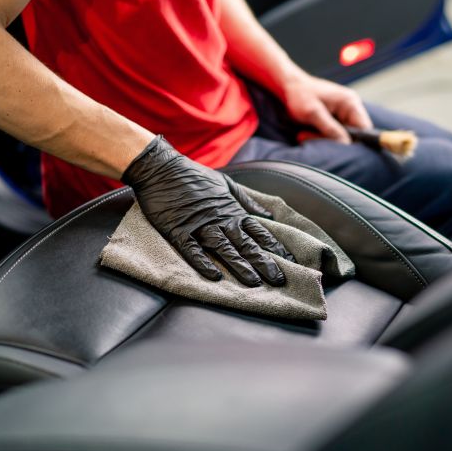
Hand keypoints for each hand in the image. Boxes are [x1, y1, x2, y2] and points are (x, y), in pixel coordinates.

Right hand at [122, 136, 295, 286]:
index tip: (290, 261)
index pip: (259, 232)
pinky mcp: (178, 230)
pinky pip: (192, 250)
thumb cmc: (194, 175)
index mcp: (231, 210)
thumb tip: (267, 214)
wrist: (161, 167)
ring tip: (254, 282)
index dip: (275, 247)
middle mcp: (219, 220)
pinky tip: (214, 276)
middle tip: (279, 279)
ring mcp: (199, 226)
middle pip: (246, 244)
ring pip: (224, 249)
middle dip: (264, 262)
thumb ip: (247, 201)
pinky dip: (202, 263)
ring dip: (240, 266)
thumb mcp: (226, 184)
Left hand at [281, 74, 372, 143]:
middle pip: (353, 135)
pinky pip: (332, 135)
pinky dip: (320, 137)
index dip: (356, 142)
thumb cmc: (300, 94)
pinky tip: (307, 133)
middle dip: (334, 141)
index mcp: (350, 103)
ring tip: (305, 134)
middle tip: (313, 138)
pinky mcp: (334, 121)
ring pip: (341, 137)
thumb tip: (345, 144)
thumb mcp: (313, 112)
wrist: (289, 87)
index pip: (364, 128)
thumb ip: (330, 128)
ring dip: (324, 140)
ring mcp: (342, 115)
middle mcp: (350, 109)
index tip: (340, 151)